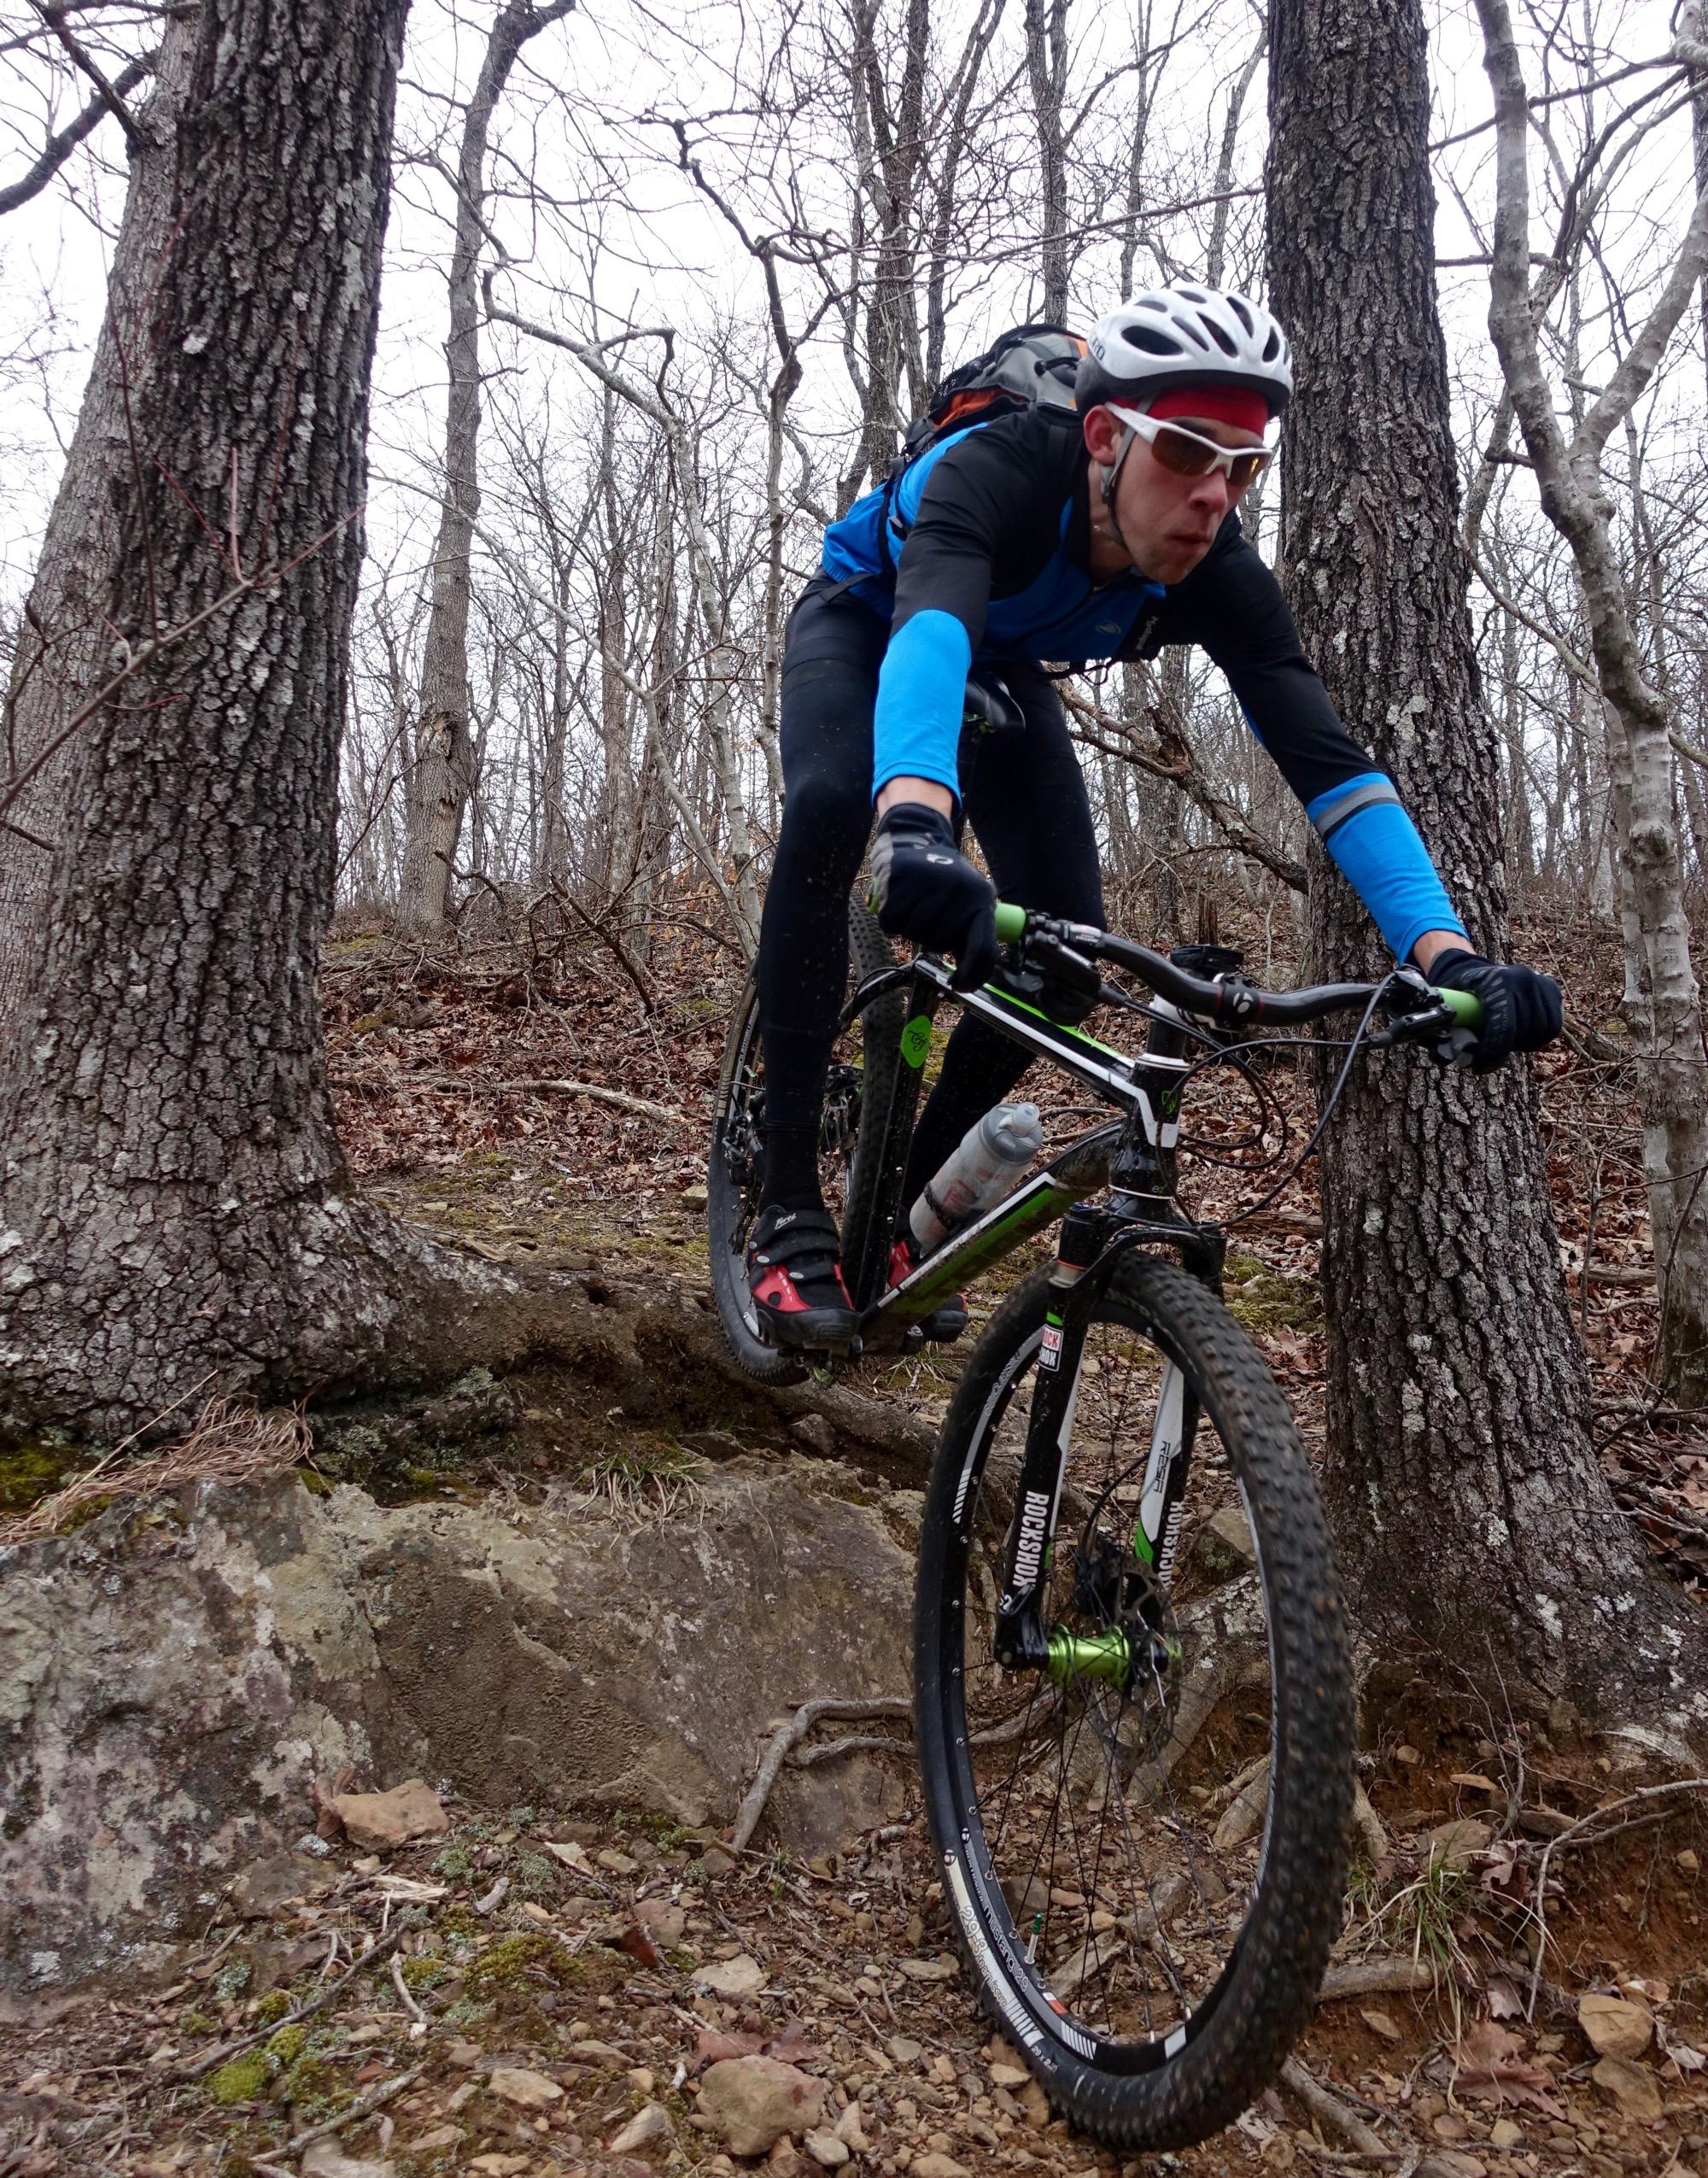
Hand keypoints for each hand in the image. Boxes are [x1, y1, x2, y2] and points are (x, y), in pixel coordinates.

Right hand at [869, 802, 997, 991]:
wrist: (916, 838)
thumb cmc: (944, 881)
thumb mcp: (968, 901)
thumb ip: (970, 934)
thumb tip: (968, 979)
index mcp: (982, 898)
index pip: (982, 949)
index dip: (972, 974)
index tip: (960, 985)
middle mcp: (959, 889)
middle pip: (940, 944)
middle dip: (932, 937)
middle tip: (931, 916)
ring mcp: (929, 883)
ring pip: (915, 934)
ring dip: (911, 928)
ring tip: (916, 904)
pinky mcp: (900, 879)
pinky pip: (891, 924)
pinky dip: (892, 920)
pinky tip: (900, 901)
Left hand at [1426, 946, 1561, 1071]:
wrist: (1481, 971)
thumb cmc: (1463, 991)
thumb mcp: (1450, 1002)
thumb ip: (1449, 1025)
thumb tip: (1453, 1056)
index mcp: (1498, 980)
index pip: (1504, 1026)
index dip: (1492, 1052)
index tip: (1478, 1066)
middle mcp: (1524, 979)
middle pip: (1524, 1031)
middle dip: (1505, 1049)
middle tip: (1489, 1055)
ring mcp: (1541, 983)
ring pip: (1542, 1031)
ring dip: (1523, 1044)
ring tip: (1505, 1043)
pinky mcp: (1552, 991)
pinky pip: (1552, 1026)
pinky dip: (1538, 1038)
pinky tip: (1521, 1037)